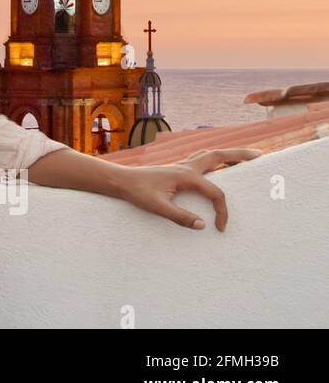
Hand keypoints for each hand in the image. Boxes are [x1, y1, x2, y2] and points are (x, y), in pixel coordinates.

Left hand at [116, 148, 261, 231]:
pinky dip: (216, 158)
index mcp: (186, 175)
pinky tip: (219, 162)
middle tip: (260, 155)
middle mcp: (187, 166)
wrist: (121, 180)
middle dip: (240, 155)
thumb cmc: (137, 192)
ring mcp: (182, 165)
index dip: (222, 211)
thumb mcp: (158, 207)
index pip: (216, 192)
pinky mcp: (178, 168)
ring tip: (246, 155)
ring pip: (211, 155)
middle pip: (219, 156)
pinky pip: (202, 160)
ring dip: (229, 154)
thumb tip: (203, 226)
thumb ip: (180, 217)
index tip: (220, 227)